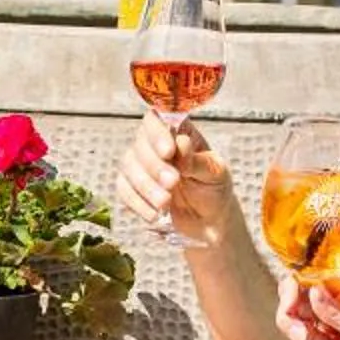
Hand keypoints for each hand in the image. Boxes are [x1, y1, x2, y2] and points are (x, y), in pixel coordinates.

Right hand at [118, 115, 233, 246]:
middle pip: (140, 143)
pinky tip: (155, 214)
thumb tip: (181, 143)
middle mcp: (156, 143)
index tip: (168, 151)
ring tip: (165, 203)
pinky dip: (137, 202)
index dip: (157, 132)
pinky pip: (123, 189)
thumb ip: (198, 160)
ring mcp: (141, 164)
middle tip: (173, 183)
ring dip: (145, 186)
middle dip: (154, 166)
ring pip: (128, 166)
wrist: (209, 220)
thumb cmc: (214, 188)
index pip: (158, 119)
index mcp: (178, 131)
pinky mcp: (132, 186)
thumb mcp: (215, 173)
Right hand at [282, 276, 339, 339]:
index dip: (298, 287)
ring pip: (295, 327)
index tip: (292, 302)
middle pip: (298, 302)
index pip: (317, 282)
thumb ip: (338, 315)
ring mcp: (327, 336)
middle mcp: (336, 314)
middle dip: (292, 316)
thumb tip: (313, 290)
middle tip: (301, 333)